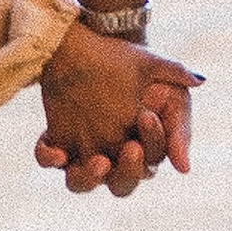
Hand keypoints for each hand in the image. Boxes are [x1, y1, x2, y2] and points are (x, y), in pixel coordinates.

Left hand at [35, 25, 202, 196]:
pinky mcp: (56, 139)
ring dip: (88, 178)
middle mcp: (111, 158)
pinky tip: (56, 151)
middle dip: (127, 171)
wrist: (101, 45)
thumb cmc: (140, 69)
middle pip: (121, 185)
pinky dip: (49, 157)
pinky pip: (47, 158)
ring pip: (81, 182)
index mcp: (143, 151)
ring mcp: (82, 151)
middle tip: (129, 148)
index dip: (152, 143)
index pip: (150, 161)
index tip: (147, 116)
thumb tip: (184, 169)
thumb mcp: (168, 88)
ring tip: (97, 161)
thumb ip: (181, 125)